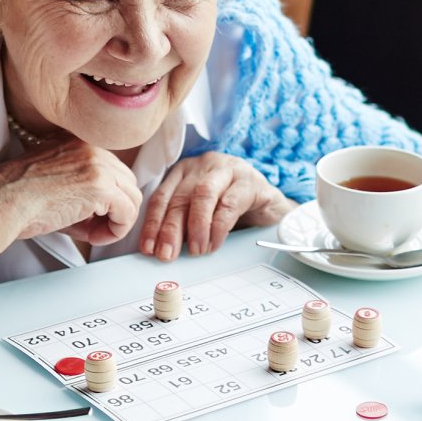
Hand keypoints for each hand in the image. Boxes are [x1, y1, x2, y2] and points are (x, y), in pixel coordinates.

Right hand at [0, 130, 140, 245]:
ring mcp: (98, 166)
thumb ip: (83, 191)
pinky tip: (96, 237)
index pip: (112, 170)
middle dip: (116, 209)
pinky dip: (116, 230)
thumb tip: (107, 214)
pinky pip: (128, 213)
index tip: (88, 216)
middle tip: (94, 229)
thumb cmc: (15, 198)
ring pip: (132, 197)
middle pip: (127, 182)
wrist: (0, 202)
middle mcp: (91, 148)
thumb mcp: (54, 183)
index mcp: (78, 142)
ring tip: (95, 234)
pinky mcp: (101, 188)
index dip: (105, 198)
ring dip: (118, 221)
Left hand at [140, 152, 294, 260]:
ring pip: (202, 195)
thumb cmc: (234, 213)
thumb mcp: (203, 216)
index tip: (148, 248)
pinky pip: (229, 203)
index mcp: (186, 171)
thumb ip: (183, 225)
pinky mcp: (251, 182)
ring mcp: (228, 170)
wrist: (274, 210)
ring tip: (195, 251)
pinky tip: (214, 244)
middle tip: (166, 254)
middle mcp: (204, 166)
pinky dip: (219, 227)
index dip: (153, 223)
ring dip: (195, 227)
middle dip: (170, 229)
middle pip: (180, 197)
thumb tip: (161, 249)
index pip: (162, 196)